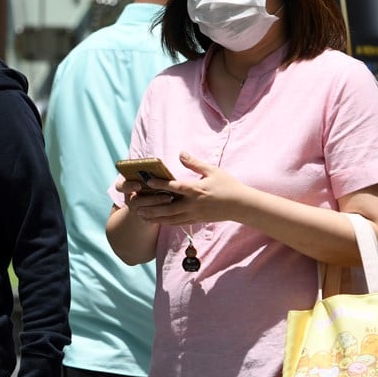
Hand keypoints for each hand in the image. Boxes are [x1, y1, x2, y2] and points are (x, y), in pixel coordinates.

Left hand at [126, 151, 247, 225]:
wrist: (241, 205)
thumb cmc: (228, 185)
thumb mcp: (212, 171)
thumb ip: (194, 163)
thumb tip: (180, 153)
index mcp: (197, 190)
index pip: (175, 187)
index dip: (160, 184)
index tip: (147, 181)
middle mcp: (194, 204)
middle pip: (168, 208)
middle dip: (151, 208)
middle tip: (136, 206)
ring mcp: (195, 215)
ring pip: (171, 218)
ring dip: (155, 218)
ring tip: (141, 216)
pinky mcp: (197, 220)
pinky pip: (179, 223)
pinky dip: (166, 222)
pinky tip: (157, 221)